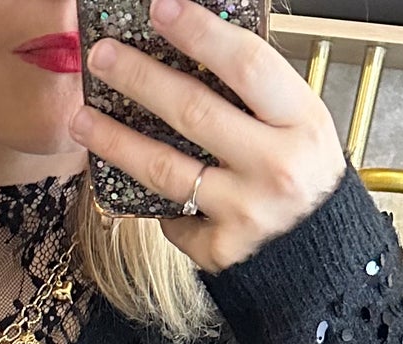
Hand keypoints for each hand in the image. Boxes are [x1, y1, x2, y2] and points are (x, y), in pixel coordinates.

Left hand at [74, 0, 344, 274]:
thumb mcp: (296, 125)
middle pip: (194, 112)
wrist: (320, 260)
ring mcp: (246, 212)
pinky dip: (152, 197)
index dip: (200, 34)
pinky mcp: (221, 249)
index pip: (246, 65)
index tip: (161, 9)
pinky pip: (173, 215)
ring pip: (166, 169)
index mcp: (301, 123)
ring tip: (82, 118)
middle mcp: (276, 167)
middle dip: (140, 79)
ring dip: (116, 140)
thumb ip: (253, 95)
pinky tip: (128, 180)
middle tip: (102, 56)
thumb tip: (190, 50)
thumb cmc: (303, 179)